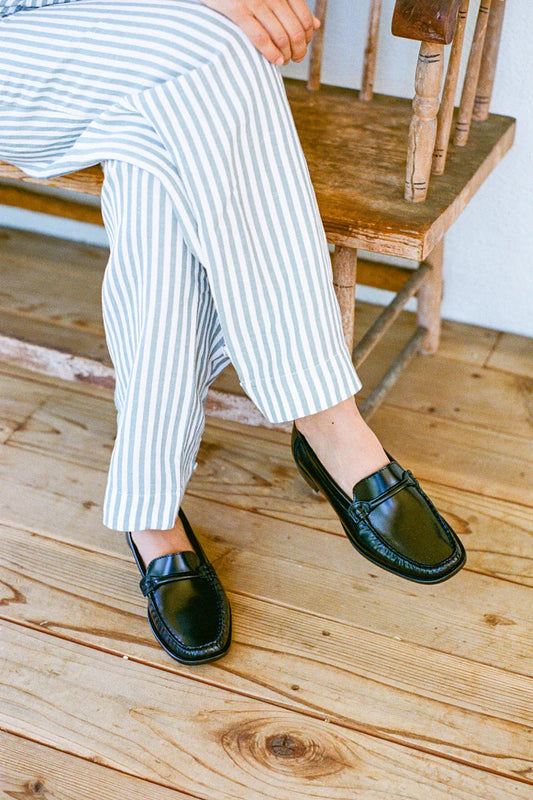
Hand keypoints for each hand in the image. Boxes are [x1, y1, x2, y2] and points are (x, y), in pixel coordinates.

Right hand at [200, 0, 320, 65]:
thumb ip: (294, 7)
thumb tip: (316, 25)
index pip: (305, 18)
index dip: (307, 37)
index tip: (303, 46)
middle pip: (295, 31)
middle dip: (299, 50)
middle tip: (296, 58)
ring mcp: (254, 1)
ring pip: (281, 37)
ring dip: (287, 55)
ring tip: (285, 61)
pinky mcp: (237, 10)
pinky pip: (261, 38)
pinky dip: (272, 54)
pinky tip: (276, 61)